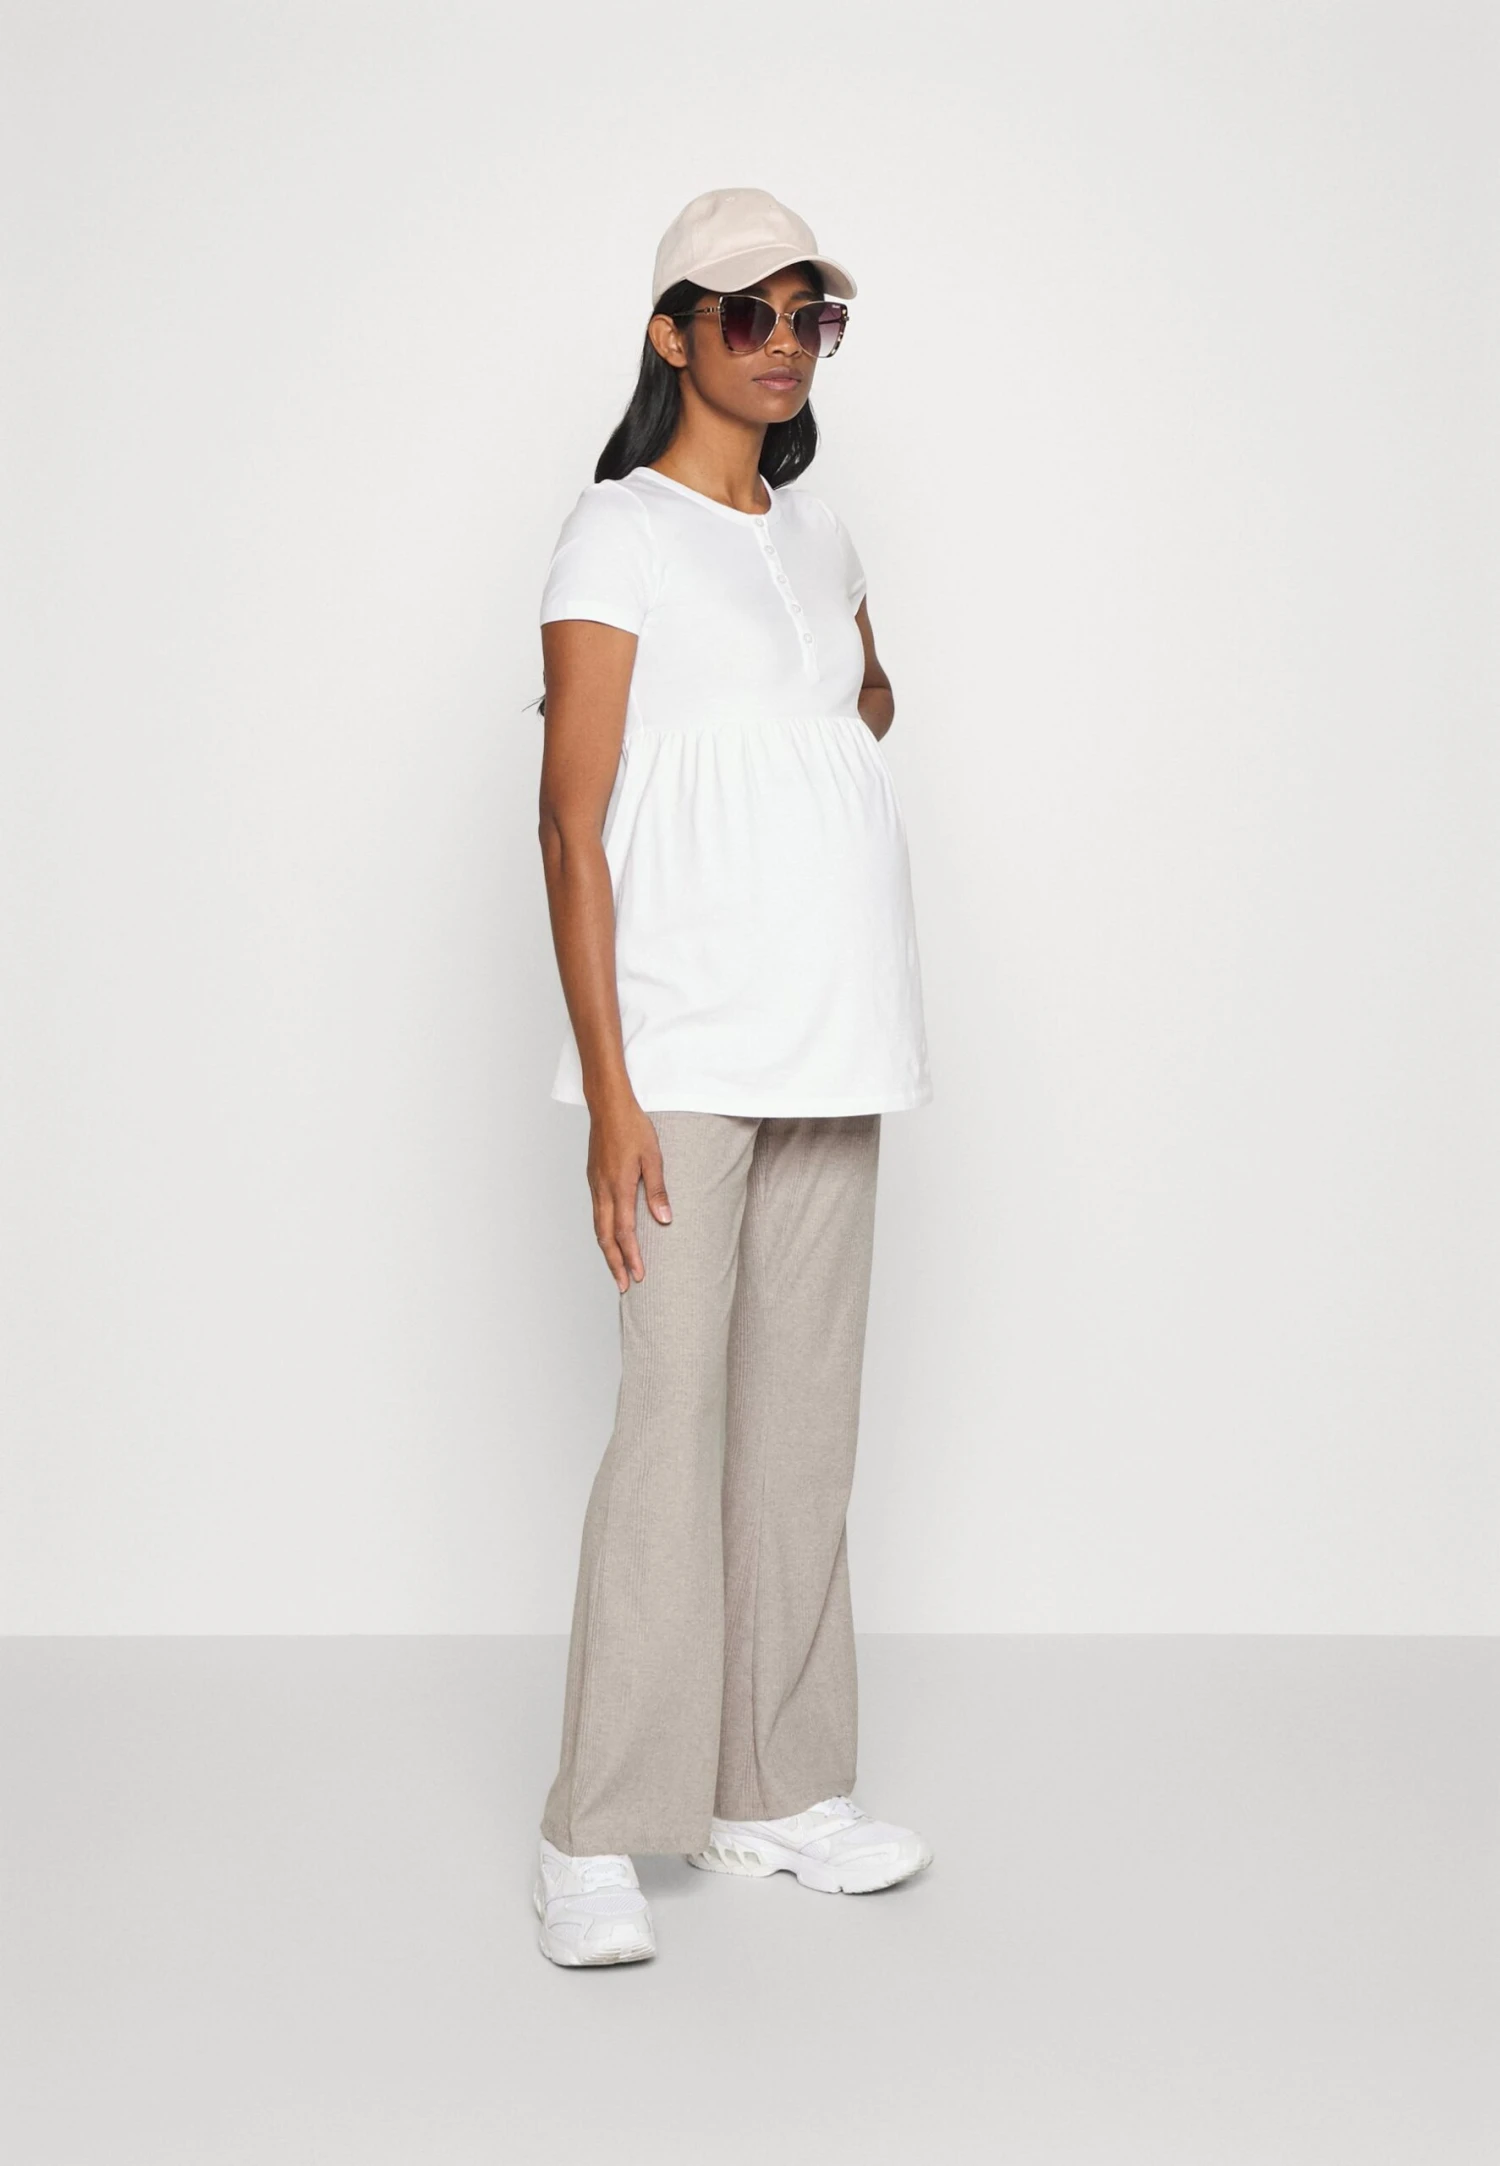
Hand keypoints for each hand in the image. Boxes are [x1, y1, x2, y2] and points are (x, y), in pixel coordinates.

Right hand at [587, 1101, 671, 1290]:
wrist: (608, 1105)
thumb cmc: (633, 1127)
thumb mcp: (653, 1157)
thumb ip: (657, 1190)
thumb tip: (664, 1219)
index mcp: (619, 1187)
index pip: (624, 1232)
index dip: (631, 1256)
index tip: (638, 1276)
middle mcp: (602, 1190)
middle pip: (605, 1237)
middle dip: (614, 1264)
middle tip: (623, 1286)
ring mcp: (595, 1185)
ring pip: (598, 1227)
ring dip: (607, 1250)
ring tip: (615, 1268)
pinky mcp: (593, 1179)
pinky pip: (596, 1213)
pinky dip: (602, 1232)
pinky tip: (609, 1237)